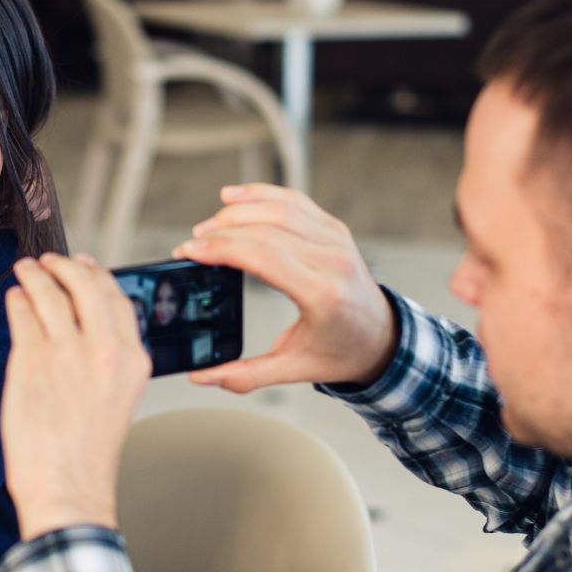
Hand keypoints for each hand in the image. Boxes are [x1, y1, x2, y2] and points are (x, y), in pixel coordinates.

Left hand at [1, 253, 151, 539]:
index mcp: (133, 360)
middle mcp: (104, 349)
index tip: (84, 265)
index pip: (118, 299)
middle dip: (64, 265)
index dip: (97, 275)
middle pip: (86, 284)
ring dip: (34, 274)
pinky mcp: (31, 360)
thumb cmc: (87, 453)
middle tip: (48, 261)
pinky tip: (14, 298)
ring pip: (49, 292)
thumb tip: (83, 321)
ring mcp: (67, 352)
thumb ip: (108, 358)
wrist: (68, 489)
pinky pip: (22, 313)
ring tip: (24, 269)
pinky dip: (17, 299)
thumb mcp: (117, 398)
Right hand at [173, 183, 398, 392]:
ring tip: (207, 227)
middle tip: (191, 243)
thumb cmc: (341, 352)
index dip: (221, 248)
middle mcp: (332, 259)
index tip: (190, 251)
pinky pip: (294, 200)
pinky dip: (260, 194)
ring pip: (278, 207)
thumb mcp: (294, 369)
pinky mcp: (334, 228)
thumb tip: (201, 376)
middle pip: (266, 228)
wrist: (381, 337)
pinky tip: (233, 197)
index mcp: (322, 294)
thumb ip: (246, 375)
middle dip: (220, 231)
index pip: (264, 256)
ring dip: (236, 211)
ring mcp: (335, 239)